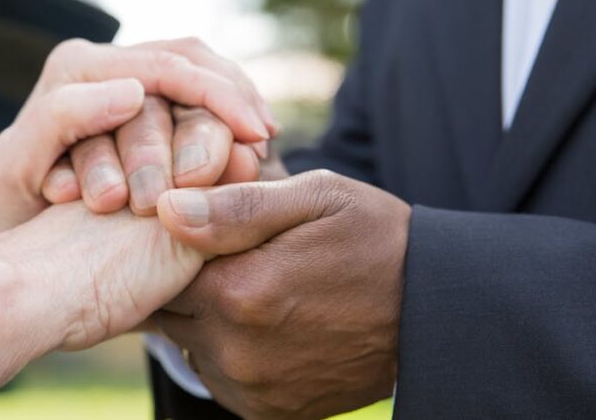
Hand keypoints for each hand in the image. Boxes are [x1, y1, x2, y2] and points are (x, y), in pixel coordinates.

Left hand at [0, 38, 276, 236]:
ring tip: (263, 140)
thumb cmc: (7, 202)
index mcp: (76, 67)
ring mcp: (121, 78)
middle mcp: (101, 63)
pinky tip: (246, 141)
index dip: (220, 96)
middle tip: (260, 145)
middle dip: (228, 104)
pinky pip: (193, 95)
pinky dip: (223, 114)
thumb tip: (134, 92)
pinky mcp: (137, 102)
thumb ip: (65, 118)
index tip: (257, 134)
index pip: (168, 67)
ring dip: (234, 102)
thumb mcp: (23, 164)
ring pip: (199, 69)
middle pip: (189, 63)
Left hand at [154, 170, 411, 419]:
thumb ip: (236, 206)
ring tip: (260, 288)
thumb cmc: (375, 239)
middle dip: (190, 280)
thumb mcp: (315, 198)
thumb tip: (165, 208)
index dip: (177, 244)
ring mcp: (252, 389)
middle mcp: (236, 351)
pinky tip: (269, 323)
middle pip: (170, 308)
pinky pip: (219, 376)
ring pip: (191, 343)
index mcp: (239, 292)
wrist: (435, 311)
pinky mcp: (269, 413)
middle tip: (237, 256)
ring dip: (208, 318)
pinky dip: (231, 350)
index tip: (211, 228)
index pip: (160, 265)